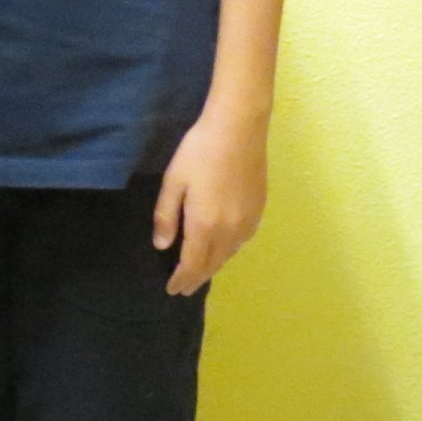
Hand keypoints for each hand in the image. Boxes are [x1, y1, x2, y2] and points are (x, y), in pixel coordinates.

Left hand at [154, 104, 268, 295]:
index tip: (172, 290)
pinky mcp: (259, 210)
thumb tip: (162, 245)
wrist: (238, 130)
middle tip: (185, 288)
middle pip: (213, 264)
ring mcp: (248, 222)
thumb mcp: (173, 181)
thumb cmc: (199, 152)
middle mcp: (230, 231)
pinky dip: (228, 251)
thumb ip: (166, 216)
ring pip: (229, 254)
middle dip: (197, 278)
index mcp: (205, 225)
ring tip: (201, 271)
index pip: (193, 264)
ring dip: (213, 265)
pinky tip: (222, 248)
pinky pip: (241, 241)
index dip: (182, 280)